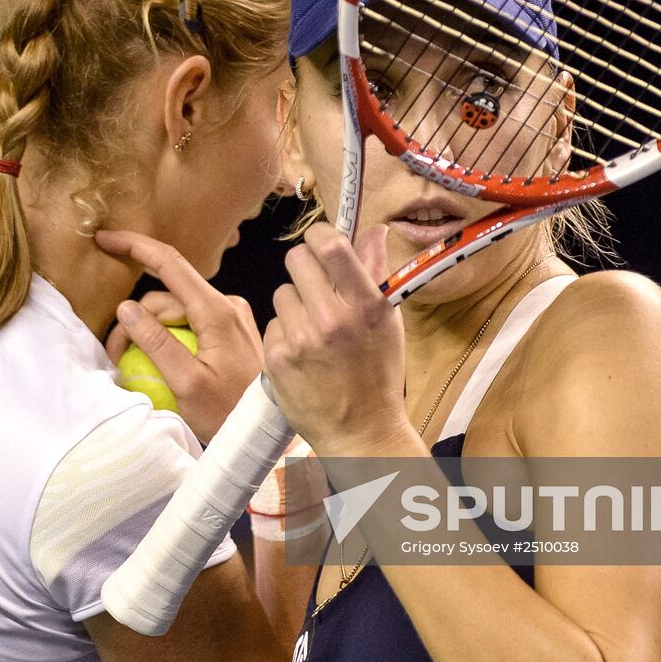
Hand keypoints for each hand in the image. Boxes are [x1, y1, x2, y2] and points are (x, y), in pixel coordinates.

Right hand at [96, 229, 262, 444]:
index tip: (104, 238)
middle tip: (114, 355)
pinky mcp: (229, 329)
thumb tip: (125, 307)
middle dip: (134, 318)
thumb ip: (155, 343)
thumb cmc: (229, 413)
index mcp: (217, 310)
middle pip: (165, 296)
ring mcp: (229, 315)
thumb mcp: (187, 383)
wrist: (266, 430)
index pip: (170, 263)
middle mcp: (226, 304)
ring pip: (174, 310)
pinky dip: (166, 335)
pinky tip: (156, 359)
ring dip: (149, 330)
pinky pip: (189, 321)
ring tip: (131, 363)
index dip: (134, 245)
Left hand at [262, 223, 409, 457]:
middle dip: (304, 268)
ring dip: (294, 305)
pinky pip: (272, 324)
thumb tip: (375, 230)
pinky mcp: (277, 359)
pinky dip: (284, 334)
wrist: (361, 431)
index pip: (330, 246)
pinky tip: (301, 354)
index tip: (320, 242)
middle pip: (296, 260)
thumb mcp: (388, 321)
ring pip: (281, 293)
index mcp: (366, 305)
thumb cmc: (378, 373)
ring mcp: (301, 340)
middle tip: (315, 288)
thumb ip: (376, 272)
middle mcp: (332, 319)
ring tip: (312, 330)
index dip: (319, 235)